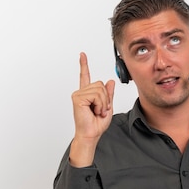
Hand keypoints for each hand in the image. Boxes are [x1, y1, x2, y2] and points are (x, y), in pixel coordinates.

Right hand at [68, 52, 115, 166]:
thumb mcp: (107, 106)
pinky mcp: (78, 98)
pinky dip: (99, 104)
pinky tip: (94, 111)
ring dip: (103, 103)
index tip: (82, 55)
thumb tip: (110, 81)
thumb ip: (108, 94)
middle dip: (106, 98)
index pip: (85, 76)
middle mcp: (81, 92)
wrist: (91, 134)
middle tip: (101, 110)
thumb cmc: (96, 124)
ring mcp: (78, 95)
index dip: (84, 65)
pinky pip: (96, 95)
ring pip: (99, 89)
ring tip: (97, 111)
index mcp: (87, 94)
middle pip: (100, 84)